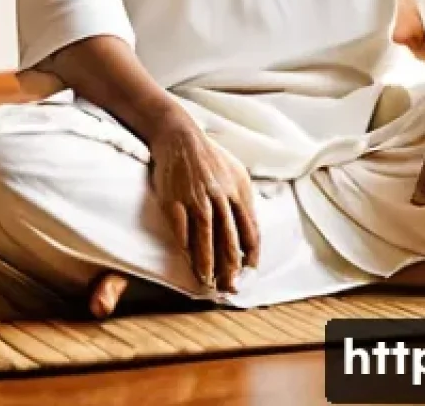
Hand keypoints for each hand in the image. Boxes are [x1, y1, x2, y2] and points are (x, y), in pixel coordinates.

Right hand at [147, 108, 261, 292]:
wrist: (179, 137)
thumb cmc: (209, 156)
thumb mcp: (236, 173)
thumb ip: (244, 200)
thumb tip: (251, 229)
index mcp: (237, 192)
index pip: (249, 231)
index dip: (250, 255)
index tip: (249, 272)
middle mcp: (219, 198)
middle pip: (228, 240)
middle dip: (230, 268)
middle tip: (229, 288)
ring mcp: (196, 199)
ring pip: (205, 239)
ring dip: (207, 264)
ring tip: (208, 282)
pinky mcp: (174, 200)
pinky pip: (181, 230)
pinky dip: (186, 248)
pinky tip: (188, 261)